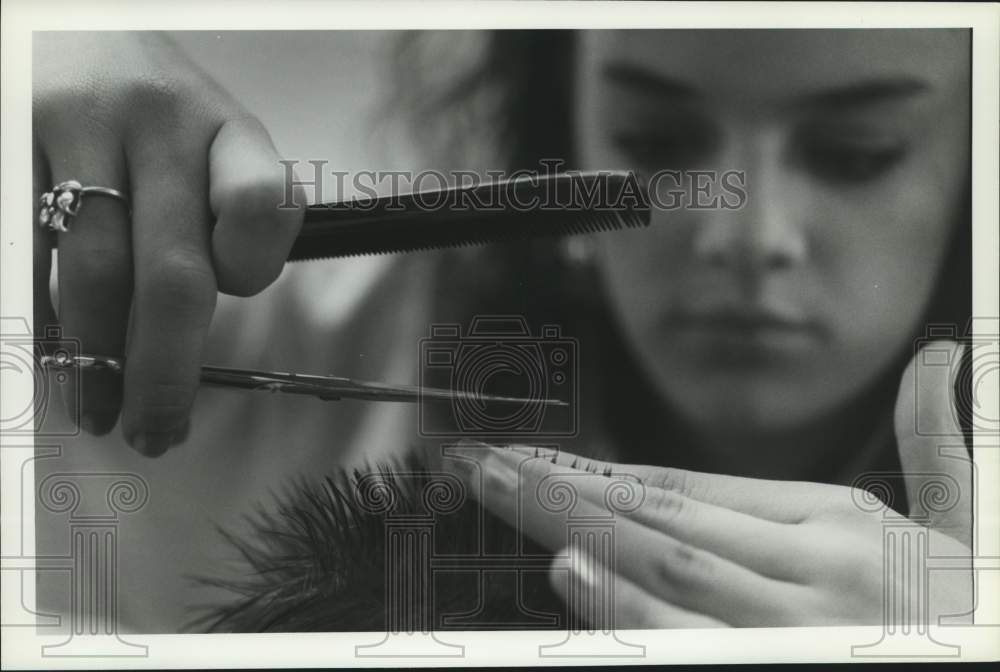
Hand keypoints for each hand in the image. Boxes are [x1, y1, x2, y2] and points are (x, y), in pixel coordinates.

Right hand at [33, 32, 304, 455]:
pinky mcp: (18, 135)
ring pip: (94, 272)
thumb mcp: (218, 141)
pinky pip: (32, 246)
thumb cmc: (161, 109)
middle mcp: (161, 125)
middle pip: (174, 272)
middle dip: (168, 369)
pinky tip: (49, 349)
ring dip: (98, 359)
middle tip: (159, 430)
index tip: (230, 293)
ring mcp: (81, 129)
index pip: (258, 209)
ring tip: (99, 409)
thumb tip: (190, 332)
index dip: (248, 268)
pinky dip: (43, 313)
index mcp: (229, 129)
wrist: (76, 29)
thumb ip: (224, 216)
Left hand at [453, 340, 972, 626]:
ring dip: (574, 530)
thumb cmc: (967, 606)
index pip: (687, 487)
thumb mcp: (961, 518)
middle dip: (558, 489)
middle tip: (481, 463)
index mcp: (832, 520)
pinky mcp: (792, 667)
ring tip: (506, 496)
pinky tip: (573, 577)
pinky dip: (630, 608)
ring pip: (665, 568)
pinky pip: (691, 638)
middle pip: (657, 516)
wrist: (995, 658)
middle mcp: (810, 567)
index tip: (530, 457)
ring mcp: (799, 624)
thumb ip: (935, 438)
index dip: (598, 471)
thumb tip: (942, 354)